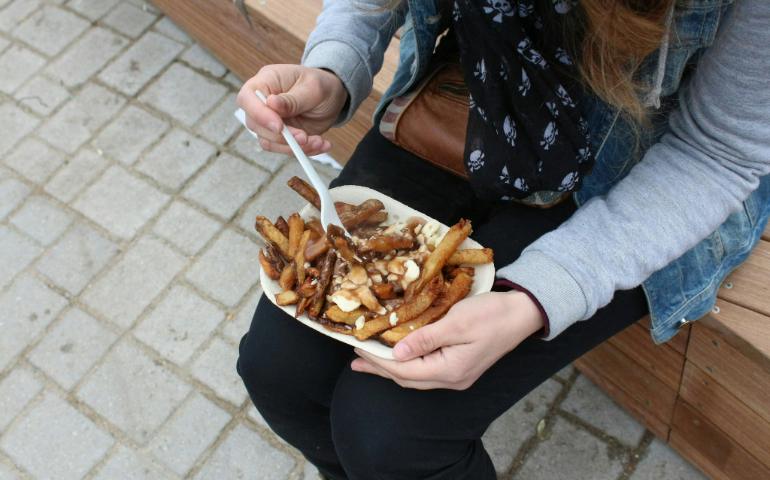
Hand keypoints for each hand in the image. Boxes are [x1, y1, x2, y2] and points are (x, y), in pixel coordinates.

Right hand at [237, 64, 347, 155]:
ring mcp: (270, 121)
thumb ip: (292, 99)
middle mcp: (263, 103)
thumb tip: (271, 103)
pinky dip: (304, 151)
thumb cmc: (321, 84)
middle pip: (255, 125)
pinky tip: (321, 144)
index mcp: (266, 81)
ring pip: (268, 142)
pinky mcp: (281, 136)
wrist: (333, 96)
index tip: (279, 127)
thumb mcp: (313, 88)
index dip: (258, 114)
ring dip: (294, 147)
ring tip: (319, 141)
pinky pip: (285, 149)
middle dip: (281, 136)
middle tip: (304, 137)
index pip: (247, 98)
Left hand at [351, 291, 544, 389]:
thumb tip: (396, 355)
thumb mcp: (456, 323)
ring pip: (415, 376)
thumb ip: (425, 339)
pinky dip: (407, 363)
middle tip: (355, 359)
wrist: (522, 314)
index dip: (378, 360)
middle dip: (379, 368)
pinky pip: (425, 369)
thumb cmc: (491, 314)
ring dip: (391, 367)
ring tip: (369, 360)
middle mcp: (452, 379)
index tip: (357, 347)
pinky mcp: (460, 366)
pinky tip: (398, 355)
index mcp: (450, 370)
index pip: (403, 370)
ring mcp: (457, 375)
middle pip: (407, 378)